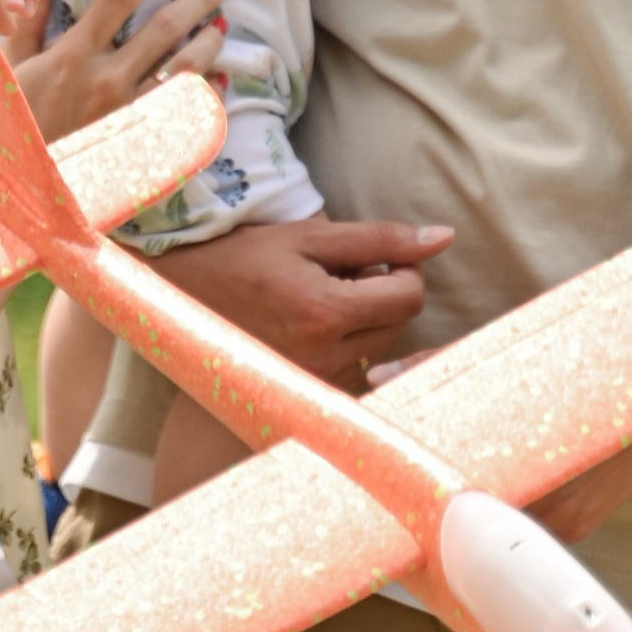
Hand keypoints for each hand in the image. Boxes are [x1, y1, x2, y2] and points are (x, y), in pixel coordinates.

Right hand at [10, 0, 226, 142]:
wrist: (21, 178)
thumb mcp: (15, 65)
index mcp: (74, 54)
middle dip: (196, 0)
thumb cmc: (16, 118)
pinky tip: (220, 78)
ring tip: (222, 24)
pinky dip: (209, 93)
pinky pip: (187, 111)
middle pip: (165, 27)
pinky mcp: (142, 141)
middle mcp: (107, 79)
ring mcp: (129, 112)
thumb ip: (31, 21)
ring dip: (210, 41)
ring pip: (186, 68)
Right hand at [164, 210, 451, 390]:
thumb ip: (381, 238)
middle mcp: (322, 357)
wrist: (187, 295)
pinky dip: (349, 342)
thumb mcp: (312, 235)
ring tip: (321, 299)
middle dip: (384, 293)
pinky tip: (313, 326)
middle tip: (340, 274)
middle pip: (400, 323)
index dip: (403, 269)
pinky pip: (357, 366)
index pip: (411, 297)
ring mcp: (314, 382)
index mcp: (324, 312)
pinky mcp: (308, 395)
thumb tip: (444, 238)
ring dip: (367, 318)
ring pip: (382, 346)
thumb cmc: (250, 255)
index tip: (373, 258)